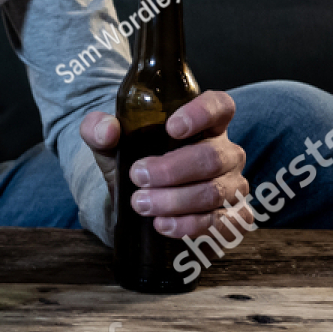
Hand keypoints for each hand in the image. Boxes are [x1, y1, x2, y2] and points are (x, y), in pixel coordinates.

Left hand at [79, 90, 252, 238]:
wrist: (135, 204)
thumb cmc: (134, 163)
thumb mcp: (110, 144)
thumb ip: (99, 129)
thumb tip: (107, 130)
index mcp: (206, 123)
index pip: (219, 106)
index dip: (202, 114)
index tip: (172, 128)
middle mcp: (226, 152)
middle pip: (212, 156)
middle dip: (172, 169)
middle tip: (138, 176)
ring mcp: (233, 186)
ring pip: (214, 192)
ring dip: (175, 200)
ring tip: (141, 203)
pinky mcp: (233, 218)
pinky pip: (222, 224)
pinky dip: (190, 226)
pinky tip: (163, 224)